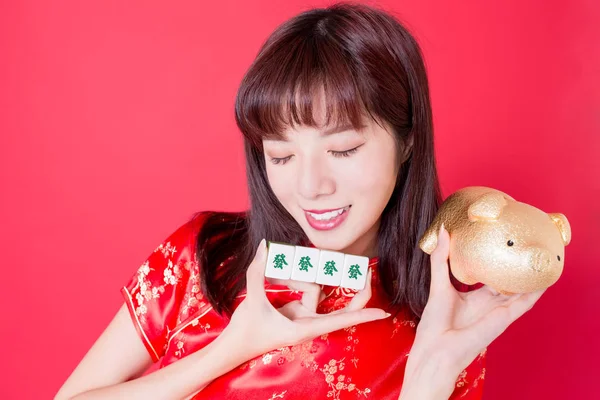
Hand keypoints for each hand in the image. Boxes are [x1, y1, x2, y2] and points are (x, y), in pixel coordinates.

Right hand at [220, 239, 388, 361]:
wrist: (234, 347)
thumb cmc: (246, 331)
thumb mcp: (253, 300)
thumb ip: (258, 271)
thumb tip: (264, 246)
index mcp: (305, 327)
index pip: (342, 320)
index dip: (363, 315)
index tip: (384, 314)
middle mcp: (310, 321)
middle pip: (342, 306)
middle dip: (354, 288)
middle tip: (366, 269)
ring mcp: (304, 315)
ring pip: (316, 290)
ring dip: (300, 278)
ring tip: (276, 268)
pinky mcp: (296, 310)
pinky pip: (306, 290)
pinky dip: (295, 279)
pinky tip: (277, 271)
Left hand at [404, 224, 544, 394]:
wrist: (436, 352)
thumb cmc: (435, 324)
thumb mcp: (438, 284)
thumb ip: (441, 260)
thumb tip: (443, 231)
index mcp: (474, 297)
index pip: (491, 276)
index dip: (499, 262)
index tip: (505, 245)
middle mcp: (488, 304)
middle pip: (508, 284)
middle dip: (518, 270)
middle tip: (529, 249)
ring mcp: (496, 312)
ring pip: (520, 293)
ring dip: (532, 280)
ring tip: (544, 262)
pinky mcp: (502, 319)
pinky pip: (522, 305)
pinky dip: (533, 294)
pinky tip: (543, 282)